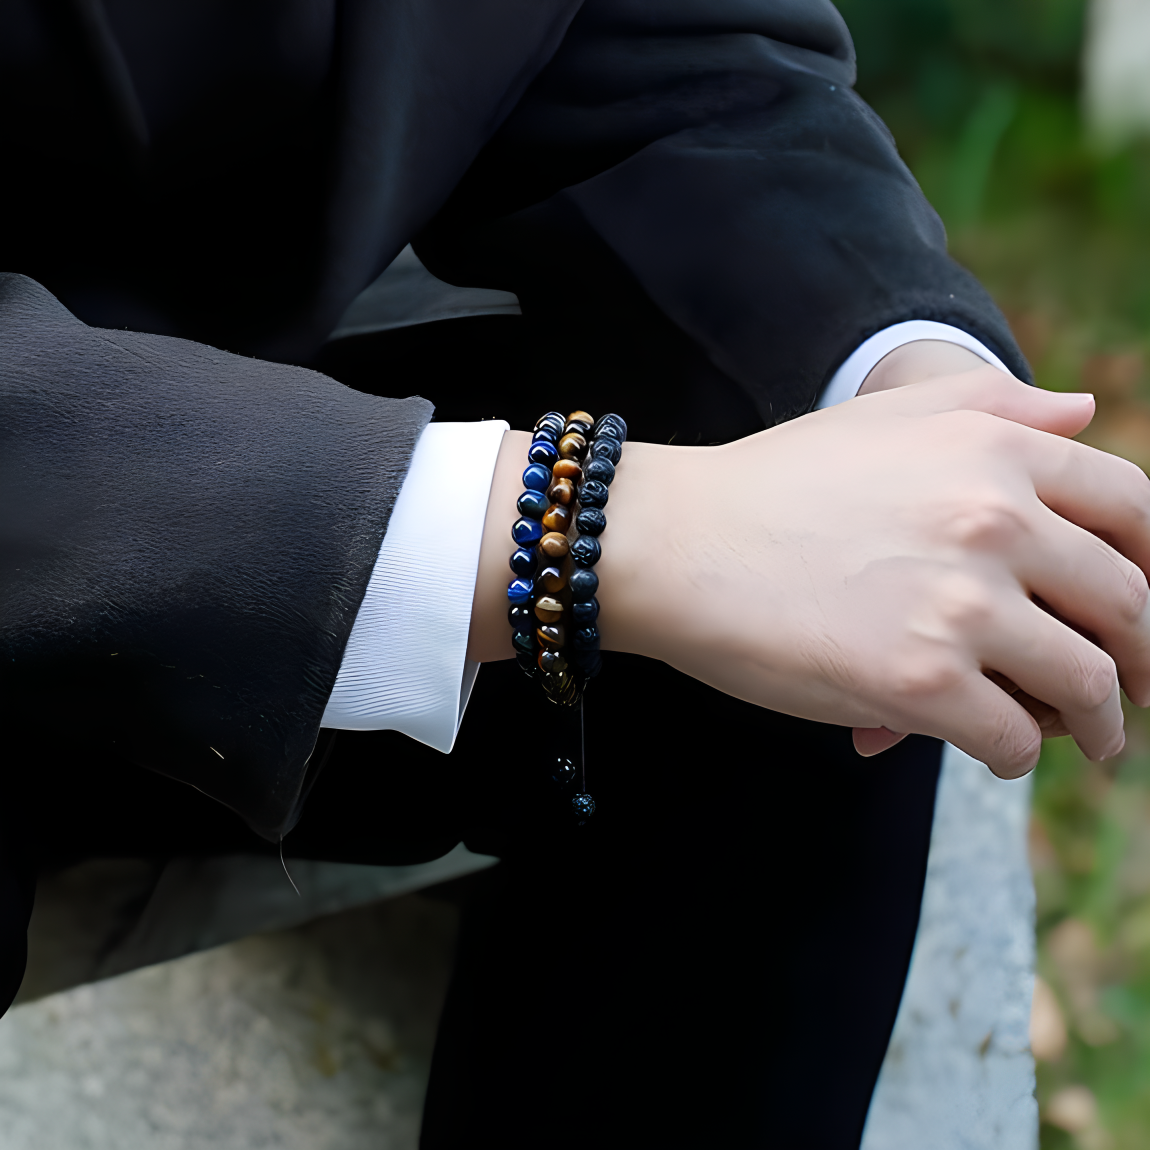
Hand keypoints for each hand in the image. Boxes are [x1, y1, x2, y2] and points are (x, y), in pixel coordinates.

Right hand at [469, 372, 1149, 777]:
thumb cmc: (771, 480)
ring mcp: (958, 605)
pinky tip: (1000, 756)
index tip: (1148, 610)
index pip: (1135, 510)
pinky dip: (1017, 756)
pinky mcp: (916, 684)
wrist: (675, 543)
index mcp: (993, 448)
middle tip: (1138, 692)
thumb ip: (995, 402)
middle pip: (1128, 605)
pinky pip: (1011, 739)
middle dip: (1147, 659)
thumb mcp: (883, 417)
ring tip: (1090, 739)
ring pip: (1084, 684)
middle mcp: (994, 520)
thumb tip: (1084, 412)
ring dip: (1100, 724)